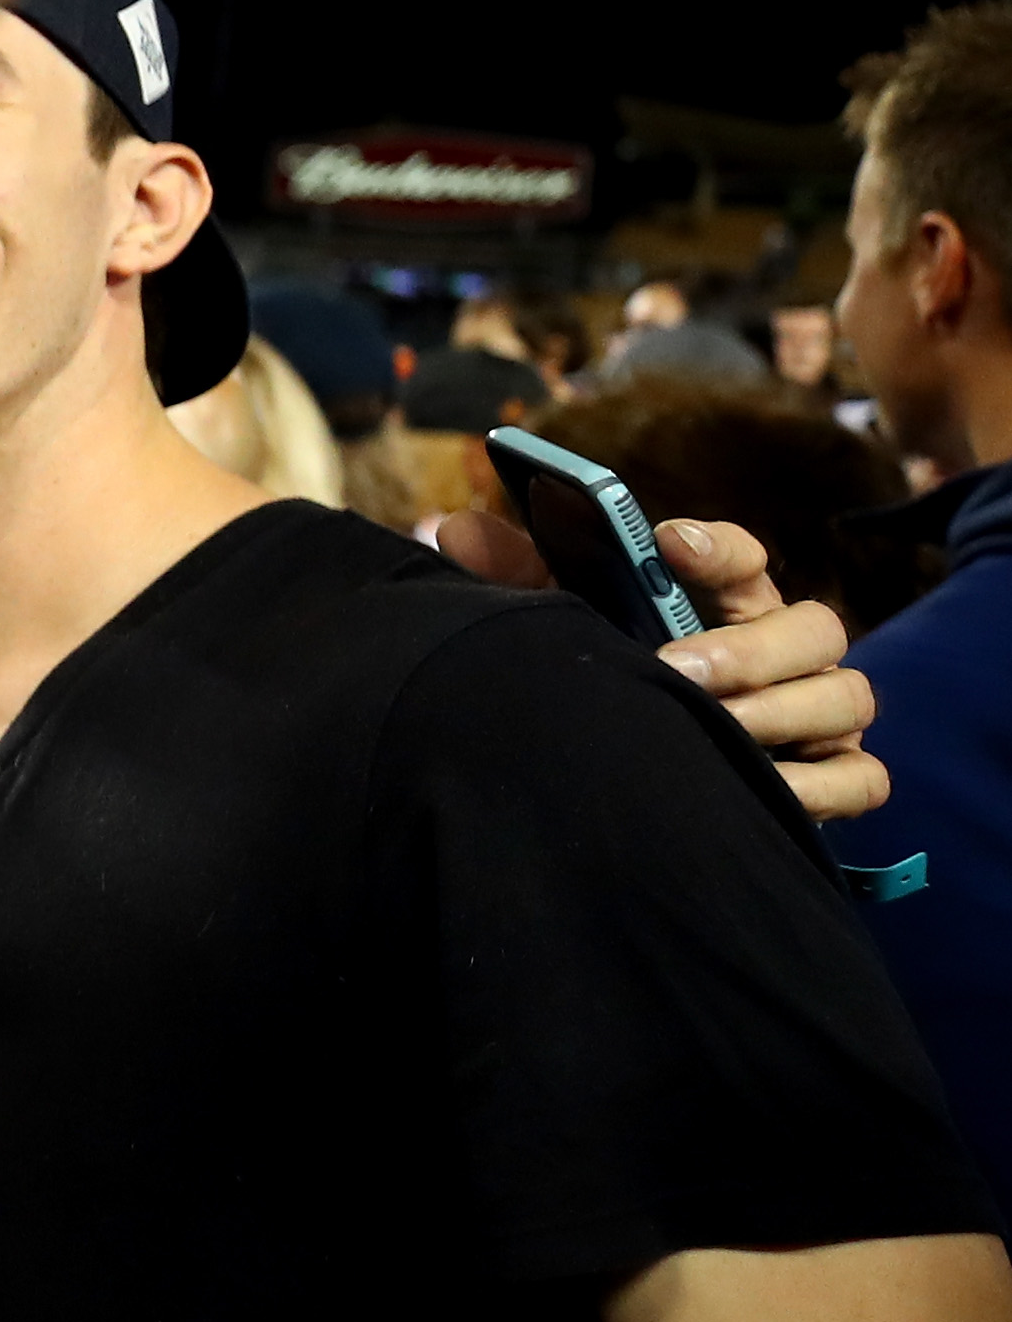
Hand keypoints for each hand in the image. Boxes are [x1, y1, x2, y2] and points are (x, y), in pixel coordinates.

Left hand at [428, 509, 887, 818]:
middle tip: (676, 669)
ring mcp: (819, 717)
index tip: (667, 541)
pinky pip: (862, 780)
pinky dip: (818, 784)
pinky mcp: (835, 781)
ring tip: (711, 729)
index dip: (718, 546)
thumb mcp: (558, 631)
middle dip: (748, 647)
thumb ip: (514, 581)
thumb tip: (460, 532)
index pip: (746, 556)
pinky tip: (756, 786)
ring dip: (780, 713)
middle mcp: (785, 652)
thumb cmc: (601, 688)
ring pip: (846, 697)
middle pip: (816, 627)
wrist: (622, 789)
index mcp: (724, 603)